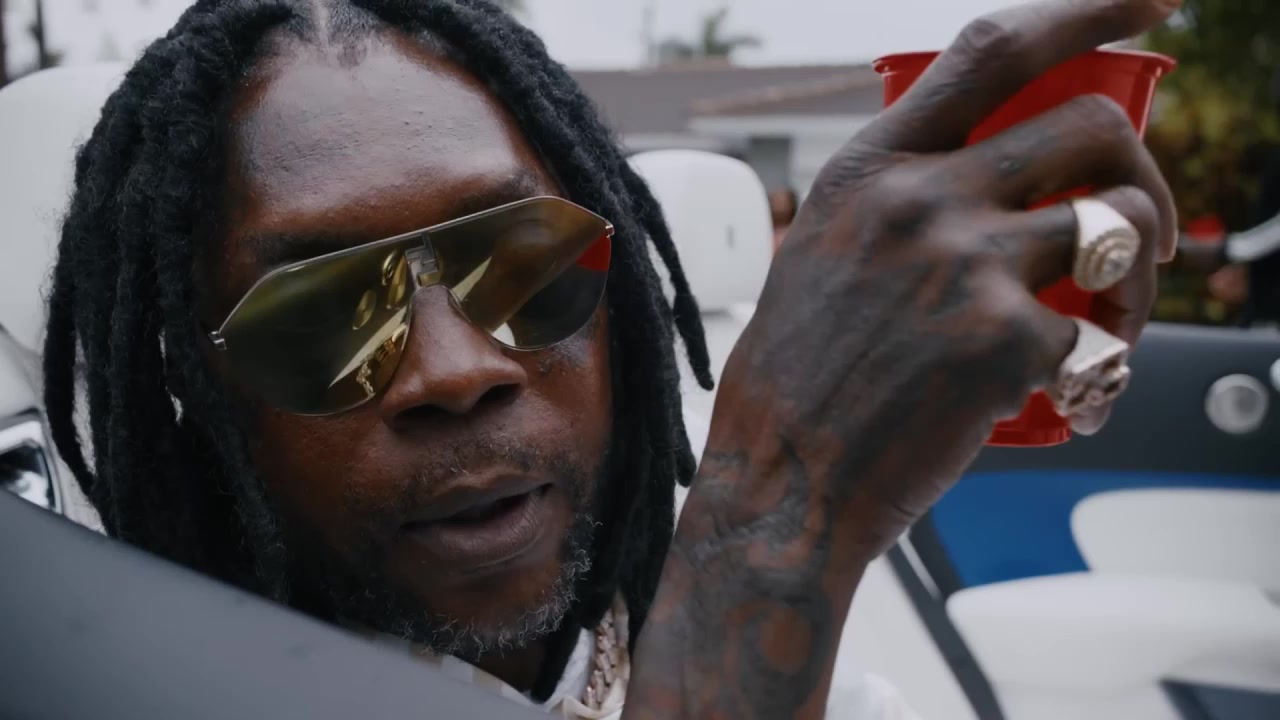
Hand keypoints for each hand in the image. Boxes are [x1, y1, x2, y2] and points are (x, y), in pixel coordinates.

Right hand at [625, 1, 1180, 717]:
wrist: (780, 488)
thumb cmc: (792, 387)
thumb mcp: (820, 259)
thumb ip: (891, 210)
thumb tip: (973, 189)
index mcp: (869, 170)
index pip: (994, 49)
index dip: (1087, 8)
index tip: (1152, 1)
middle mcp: (919, 200)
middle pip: (1090, 127)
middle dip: (1147, 172)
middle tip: (1150, 229)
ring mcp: (966, 265)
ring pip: (1120, 223)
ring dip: (1144, 276)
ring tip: (1111, 322)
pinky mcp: (1006, 342)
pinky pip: (1100, 335)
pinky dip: (1099, 372)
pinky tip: (1064, 401)